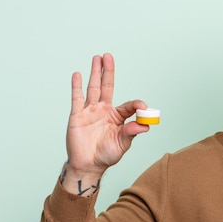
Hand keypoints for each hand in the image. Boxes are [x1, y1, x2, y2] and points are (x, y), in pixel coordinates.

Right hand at [65, 53, 148, 177]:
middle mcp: (104, 110)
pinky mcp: (77, 116)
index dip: (136, 105)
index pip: (128, 105)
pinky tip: (77, 74)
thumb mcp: (122, 144)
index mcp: (117, 117)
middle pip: (107, 87)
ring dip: (95, 73)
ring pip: (93, 88)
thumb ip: (131, 132)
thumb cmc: (107, 155)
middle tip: (109, 56)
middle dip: (108, 72)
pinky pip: (77, 99)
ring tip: (97, 58)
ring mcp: (90, 111)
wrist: (88, 165)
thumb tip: (146, 125)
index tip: (143, 108)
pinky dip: (76, 86)